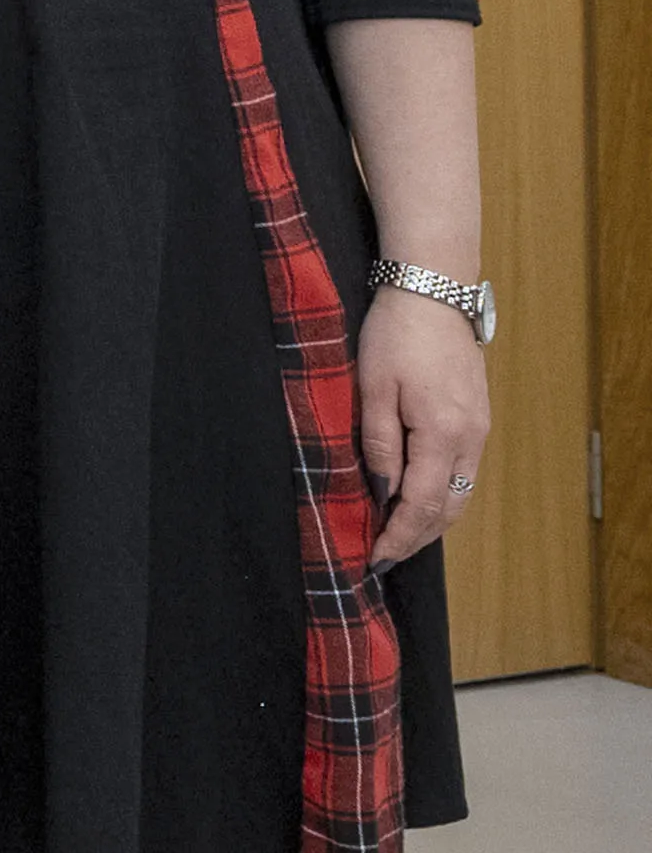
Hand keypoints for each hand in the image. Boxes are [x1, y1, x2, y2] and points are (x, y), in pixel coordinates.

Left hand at [353, 282, 487, 570]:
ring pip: (461, 493)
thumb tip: (382, 491)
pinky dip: (443, 495)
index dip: (397, 536)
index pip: (420, 504)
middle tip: (384, 558)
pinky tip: (420, 498)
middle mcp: (470, 439)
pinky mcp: (479, 418)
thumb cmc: (396, 336)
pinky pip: (464, 472)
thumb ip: (380, 444)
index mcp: (441, 434)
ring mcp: (480, 429)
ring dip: (432, 520)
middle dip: (416, 538)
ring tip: (400, 537)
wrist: (434, 293)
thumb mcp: (373, 389)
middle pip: (448, 508)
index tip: (374, 558)